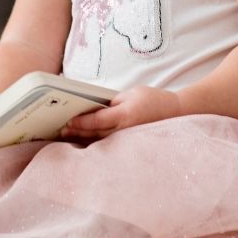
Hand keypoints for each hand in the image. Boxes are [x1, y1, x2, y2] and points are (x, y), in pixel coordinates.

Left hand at [59, 85, 182, 140]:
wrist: (175, 113)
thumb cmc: (152, 100)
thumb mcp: (131, 94)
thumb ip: (111, 102)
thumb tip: (92, 107)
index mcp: (125, 115)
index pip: (98, 120)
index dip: (81, 122)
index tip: (68, 121)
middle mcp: (125, 129)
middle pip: (96, 133)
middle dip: (78, 132)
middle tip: (62, 130)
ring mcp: (128, 139)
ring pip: (101, 141)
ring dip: (84, 139)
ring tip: (68, 137)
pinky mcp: (129, 143)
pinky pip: (109, 143)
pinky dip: (96, 142)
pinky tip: (84, 142)